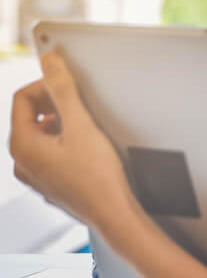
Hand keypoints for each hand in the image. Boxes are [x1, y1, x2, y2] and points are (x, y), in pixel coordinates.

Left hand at [8, 52, 136, 230]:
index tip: (67, 85)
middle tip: (79, 105)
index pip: (21, 99)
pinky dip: (65, 141)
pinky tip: (87, 147)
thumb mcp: (81, 125)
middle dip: (54, 104)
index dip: (45, 85)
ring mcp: (35, 174)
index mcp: (22, 146)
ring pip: (41, 134)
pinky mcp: (51, 182)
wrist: (114, 214)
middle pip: (30, 116)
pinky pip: (50, 151)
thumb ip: (63, 90)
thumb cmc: (98, 178)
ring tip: (86, 127)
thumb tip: (49, 63)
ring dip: (61, 123)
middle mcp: (22, 162)